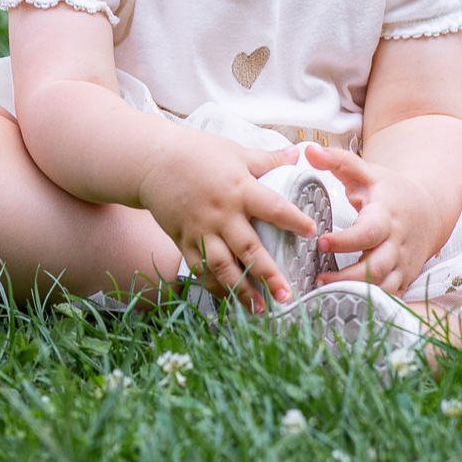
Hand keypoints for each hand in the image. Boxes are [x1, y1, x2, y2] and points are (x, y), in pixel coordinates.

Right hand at [139, 138, 314, 310]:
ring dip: (242, 290)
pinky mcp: (183, 240)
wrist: (151, 161)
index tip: (311, 232)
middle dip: (269, 275)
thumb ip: (266, 159)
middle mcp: (221, 214)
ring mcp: (200, 230)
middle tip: (287, 295)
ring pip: (223, 266)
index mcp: (239, 189)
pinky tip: (229, 299)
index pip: (272, 207)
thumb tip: (297, 153)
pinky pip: (199, 269)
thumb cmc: (195, 152)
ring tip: (260, 308)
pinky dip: (214, 286)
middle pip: (249, 249)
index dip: (293, 220)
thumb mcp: (235, 152)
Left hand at [305, 143, 456, 294]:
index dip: (346, 241)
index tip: (322, 242)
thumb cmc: (390, 190)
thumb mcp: (367, 172)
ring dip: (358, 294)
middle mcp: (396, 244)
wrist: (429, 209)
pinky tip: (346, 303)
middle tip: (318, 278)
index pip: (368, 233)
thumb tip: (308, 150)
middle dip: (348, 277)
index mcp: (386, 217)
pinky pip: (391, 297)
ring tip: (326, 292)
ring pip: (384, 287)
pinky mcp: (404, 277)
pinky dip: (372, 303)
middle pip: (376, 267)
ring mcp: (402, 264)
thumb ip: (339, 161)